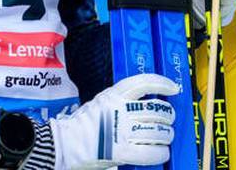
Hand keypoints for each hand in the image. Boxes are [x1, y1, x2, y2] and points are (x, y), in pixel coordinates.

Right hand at [47, 73, 177, 169]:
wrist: (62, 144)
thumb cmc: (80, 125)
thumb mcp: (100, 103)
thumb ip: (120, 101)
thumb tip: (145, 105)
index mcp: (113, 95)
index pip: (143, 83)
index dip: (162, 83)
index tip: (173, 87)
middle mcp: (119, 110)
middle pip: (156, 109)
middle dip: (167, 116)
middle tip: (168, 121)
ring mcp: (120, 131)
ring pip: (157, 131)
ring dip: (166, 135)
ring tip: (166, 138)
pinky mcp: (119, 152)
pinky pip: (149, 152)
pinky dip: (160, 152)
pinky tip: (162, 152)